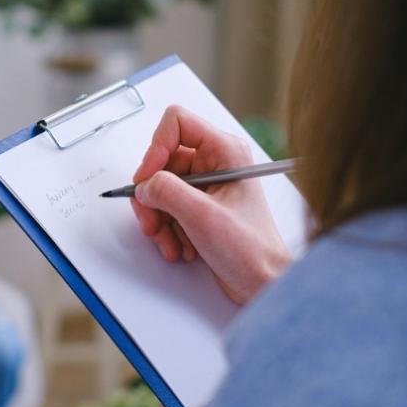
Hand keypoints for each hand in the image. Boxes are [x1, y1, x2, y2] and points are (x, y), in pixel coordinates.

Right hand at [131, 105, 291, 304]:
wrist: (262, 283)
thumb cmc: (252, 250)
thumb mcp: (203, 216)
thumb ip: (168, 192)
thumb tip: (144, 185)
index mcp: (225, 151)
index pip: (177, 123)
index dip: (156, 148)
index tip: (148, 178)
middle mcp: (214, 162)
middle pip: (161, 161)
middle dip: (152, 196)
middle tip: (153, 221)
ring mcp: (204, 185)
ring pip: (158, 187)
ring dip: (158, 218)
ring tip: (170, 241)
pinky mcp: (197, 205)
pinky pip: (164, 207)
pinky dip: (165, 228)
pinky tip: (179, 246)